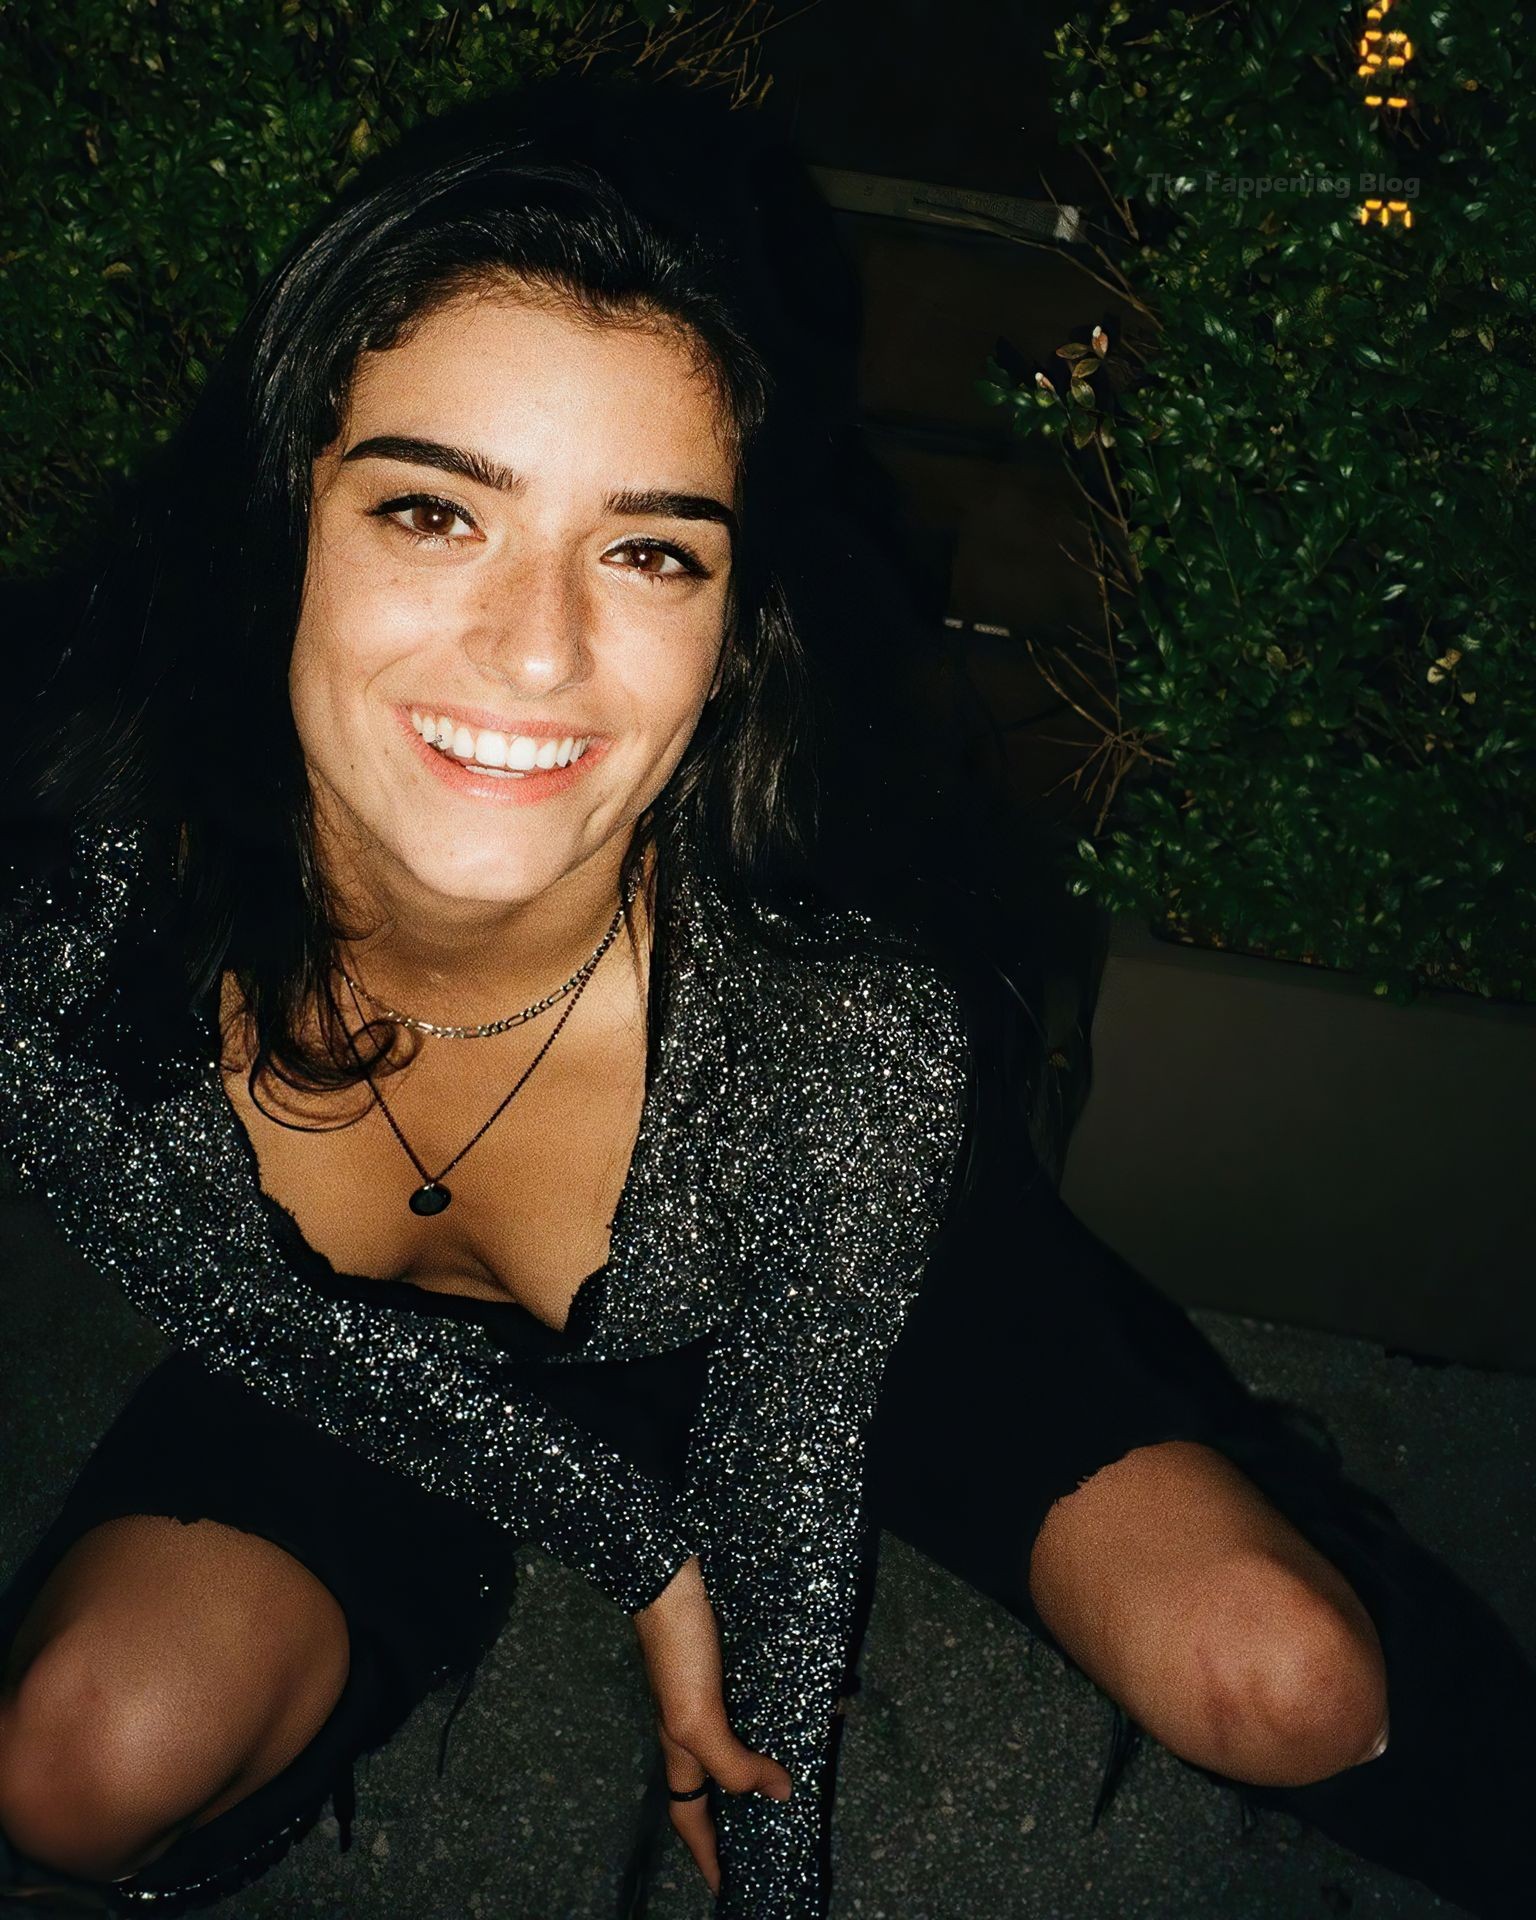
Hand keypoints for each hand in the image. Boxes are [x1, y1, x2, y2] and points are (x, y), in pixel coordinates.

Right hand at [632, 1555, 792, 1893]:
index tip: (725, 1889)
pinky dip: (781, 1716)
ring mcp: (711, 1692)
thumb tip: (778, 1794)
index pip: (690, 1818)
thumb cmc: (677, 1648)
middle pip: (718, 1785)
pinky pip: (758, 1703)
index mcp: (680, 1747)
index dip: (706, 1857)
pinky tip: (810, 1710)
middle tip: (770, 1841)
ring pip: (742, 1743)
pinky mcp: (730, 1661)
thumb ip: (733, 1762)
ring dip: (769, 1763)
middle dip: (741, 1816)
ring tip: (803, 1776)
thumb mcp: (698, 1719)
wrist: (672, 1574)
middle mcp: (694, 1725)